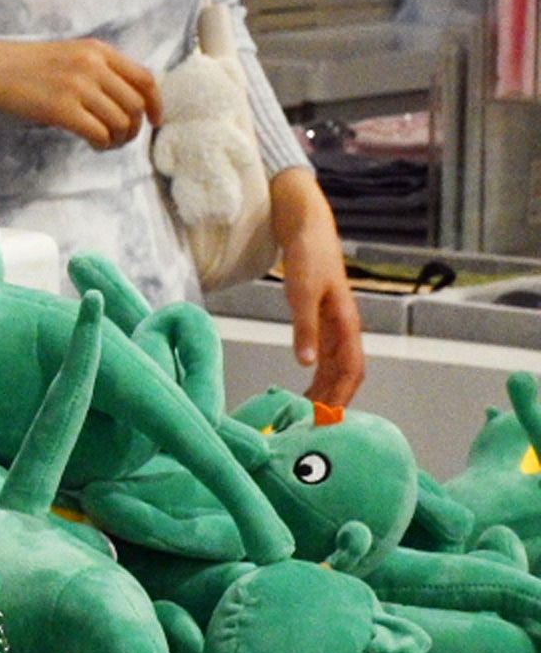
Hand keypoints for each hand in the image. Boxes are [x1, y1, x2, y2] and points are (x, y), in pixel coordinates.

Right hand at [0, 36, 160, 148]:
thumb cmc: (29, 65)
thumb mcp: (72, 55)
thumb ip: (101, 70)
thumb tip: (130, 102)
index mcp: (98, 50)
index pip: (145, 79)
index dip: (157, 104)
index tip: (155, 121)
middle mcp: (92, 66)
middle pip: (135, 105)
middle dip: (135, 128)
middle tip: (122, 138)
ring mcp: (77, 87)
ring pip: (120, 122)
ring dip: (118, 139)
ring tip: (107, 143)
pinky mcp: (61, 108)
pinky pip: (99, 133)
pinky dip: (102, 144)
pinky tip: (94, 145)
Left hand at [270, 167, 365, 409]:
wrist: (307, 226)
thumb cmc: (306, 255)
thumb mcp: (301, 292)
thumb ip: (304, 327)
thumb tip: (306, 364)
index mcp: (345, 323)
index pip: (351, 369)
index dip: (341, 395)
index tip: (328, 419)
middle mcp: (345, 326)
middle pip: (346, 372)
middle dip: (335, 399)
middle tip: (316, 426)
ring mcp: (335, 322)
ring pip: (336, 365)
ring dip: (327, 388)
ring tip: (311, 412)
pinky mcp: (323, 317)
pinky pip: (327, 353)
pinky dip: (319, 371)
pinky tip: (308, 382)